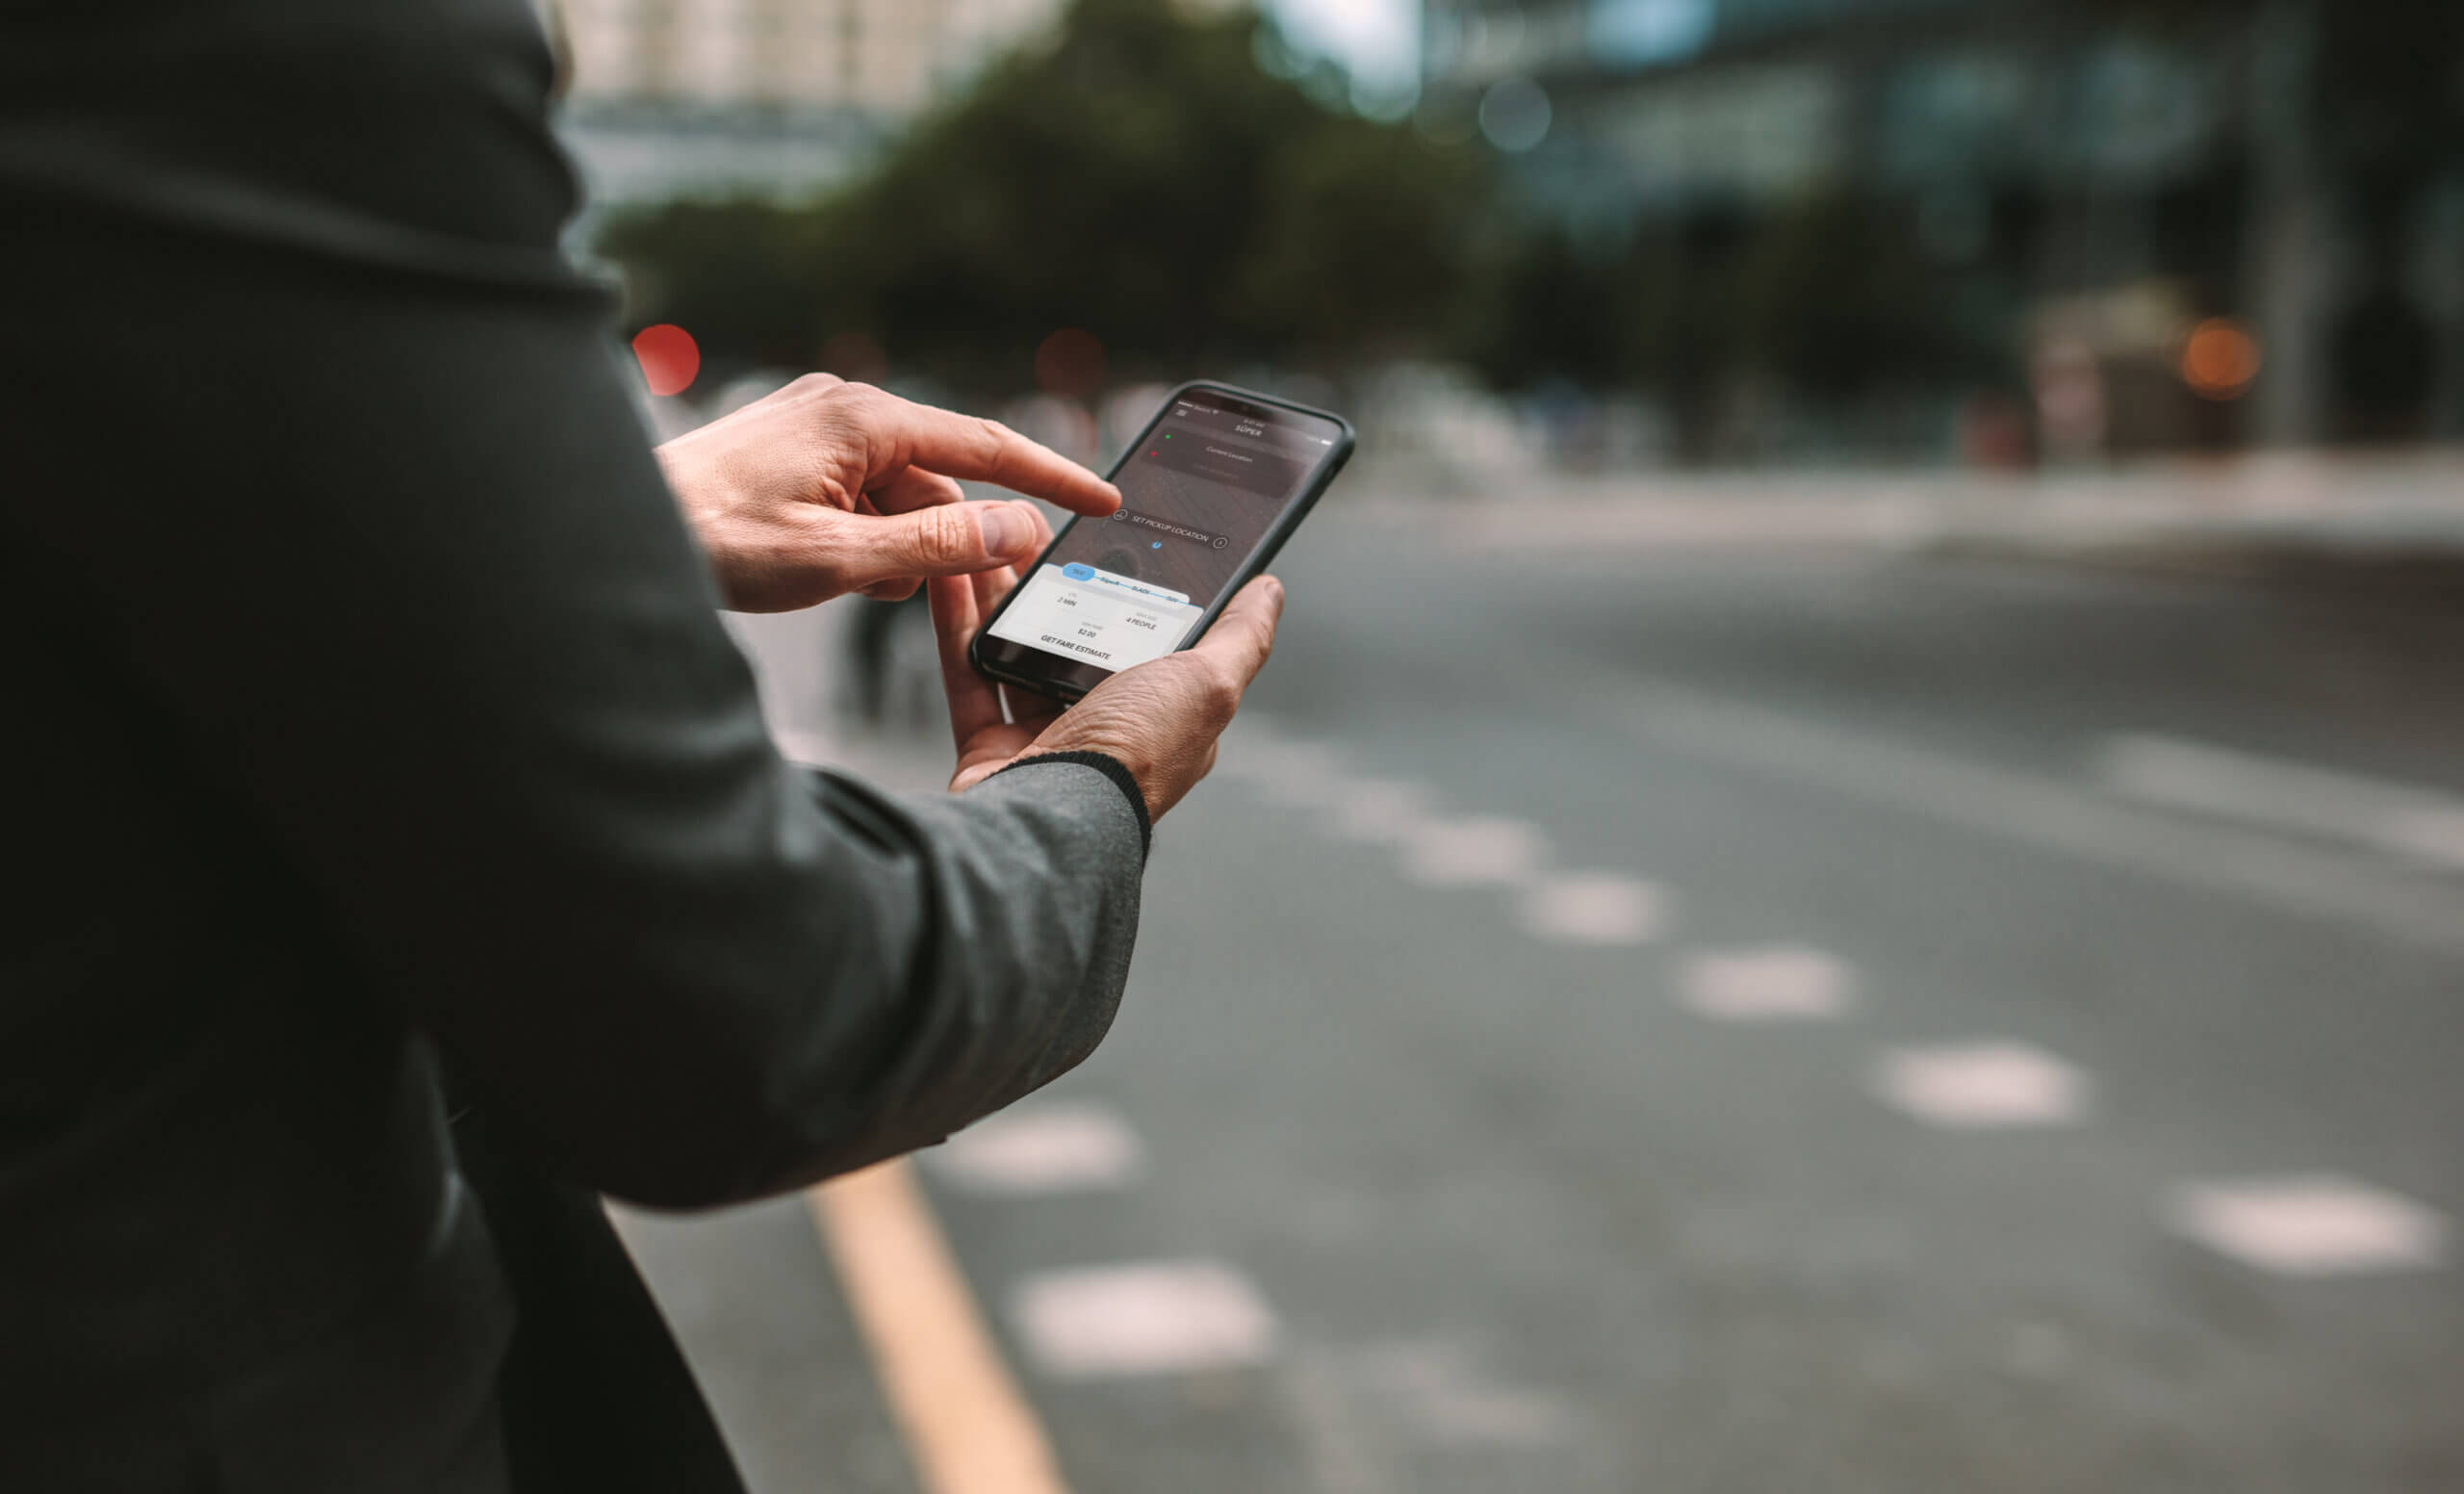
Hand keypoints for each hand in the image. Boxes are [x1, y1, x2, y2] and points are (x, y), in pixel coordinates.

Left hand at [654, 375, 1118, 611]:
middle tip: (924, 593)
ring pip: (899, 500)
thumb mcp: (835, 558)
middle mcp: (845, 412)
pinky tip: (827, 572)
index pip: (986, 445)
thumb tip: (1016, 527)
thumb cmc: (707, 541)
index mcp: (862, 421)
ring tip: (843, 584)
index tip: (1104, 501)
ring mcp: (816, 431)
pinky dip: (863, 543)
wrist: (610, 531)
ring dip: (895, 551)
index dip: (1052, 478)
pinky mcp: (794, 457)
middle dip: (943, 544)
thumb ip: (935, 544)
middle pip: (940, 483)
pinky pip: (861, 501)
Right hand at [928, 565, 1284, 823]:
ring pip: (1022, 648)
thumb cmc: (1133, 759)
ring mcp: (1048, 741)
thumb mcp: (1208, 685)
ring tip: (993, 540)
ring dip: (1005, 593)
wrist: (1047, 822)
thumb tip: (1270, 593)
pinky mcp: (991, 749)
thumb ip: (1240, 637)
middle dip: (1060, 582)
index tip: (1118, 536)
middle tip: (1042, 532)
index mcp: (1166, 714)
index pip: (1157, 637)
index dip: (1138, 585)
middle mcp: (1109, 729)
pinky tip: (951, 575)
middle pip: (1082, 637)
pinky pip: (969, 672)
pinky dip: (957, 624)